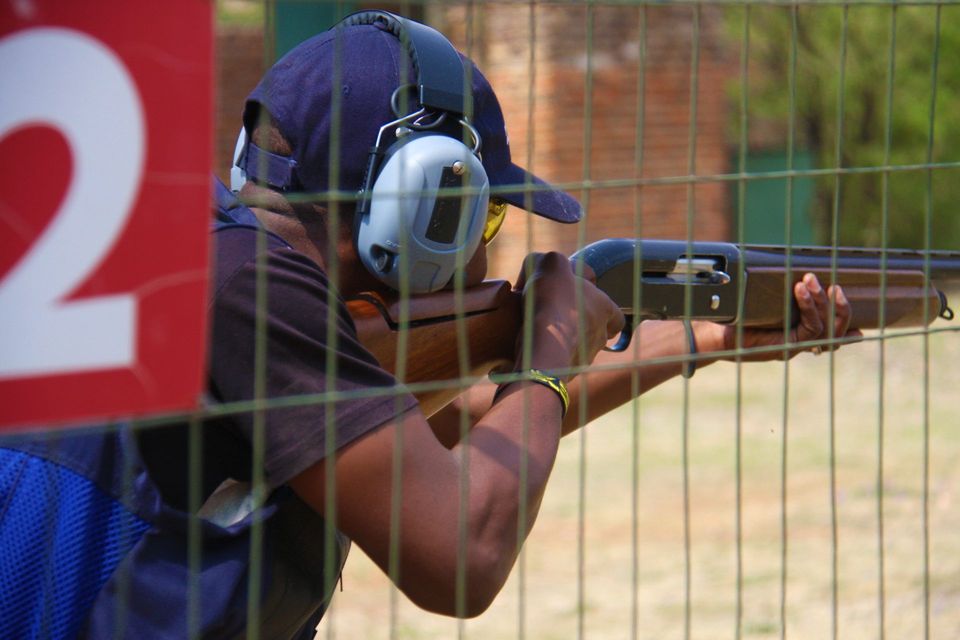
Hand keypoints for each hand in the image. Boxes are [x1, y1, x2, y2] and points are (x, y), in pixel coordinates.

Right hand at [513, 252, 624, 376]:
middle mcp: (601, 335)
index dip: (597, 303)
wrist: (543, 347)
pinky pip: (560, 364)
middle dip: (578, 324)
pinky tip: (531, 349)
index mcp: (606, 308)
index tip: (576, 300)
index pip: (613, 309)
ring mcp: (585, 358)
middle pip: (594, 329)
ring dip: (564, 341)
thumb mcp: (551, 263)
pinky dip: (549, 357)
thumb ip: (553, 261)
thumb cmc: (553, 301)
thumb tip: (547, 269)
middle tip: (555, 317)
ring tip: (540, 334)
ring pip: (578, 348)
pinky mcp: (566, 374)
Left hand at [699, 273, 863, 360]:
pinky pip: (809, 330)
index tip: (857, 318)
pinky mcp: (785, 348)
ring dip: (821, 301)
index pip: (829, 333)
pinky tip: (800, 289)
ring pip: (825, 330)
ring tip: (810, 280)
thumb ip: (778, 294)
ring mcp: (793, 348)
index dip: (844, 323)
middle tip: (835, 285)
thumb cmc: (733, 316)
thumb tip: (790, 269)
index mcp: (794, 335)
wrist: (711, 335)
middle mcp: (797, 344)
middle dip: (839, 308)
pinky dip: (808, 307)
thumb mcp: (761, 303)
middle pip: (835, 333)